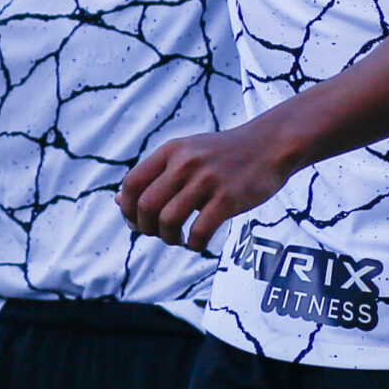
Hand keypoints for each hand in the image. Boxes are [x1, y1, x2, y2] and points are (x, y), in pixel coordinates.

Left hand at [119, 121, 301, 251]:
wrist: (270, 145)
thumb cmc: (223, 155)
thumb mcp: (186, 154)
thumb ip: (154, 175)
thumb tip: (118, 200)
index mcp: (171, 151)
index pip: (132, 184)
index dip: (128, 209)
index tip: (137, 222)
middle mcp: (185, 163)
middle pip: (146, 206)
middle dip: (146, 228)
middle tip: (159, 234)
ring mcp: (207, 180)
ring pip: (169, 220)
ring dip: (169, 238)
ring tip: (179, 239)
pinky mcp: (229, 198)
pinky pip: (200, 231)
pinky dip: (194, 244)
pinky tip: (198, 243)